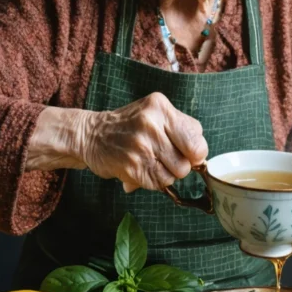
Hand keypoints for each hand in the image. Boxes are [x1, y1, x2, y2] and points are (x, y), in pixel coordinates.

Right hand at [80, 92, 207, 192]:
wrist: (91, 134)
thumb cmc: (130, 125)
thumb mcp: (154, 113)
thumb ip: (180, 129)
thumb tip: (200, 158)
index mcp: (160, 107)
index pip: (197, 139)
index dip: (195, 151)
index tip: (186, 152)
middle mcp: (151, 124)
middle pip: (187, 161)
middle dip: (181, 165)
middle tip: (166, 158)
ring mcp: (140, 146)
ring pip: (175, 174)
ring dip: (166, 174)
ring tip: (151, 162)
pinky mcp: (132, 166)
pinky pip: (158, 183)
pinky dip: (153, 181)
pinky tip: (141, 169)